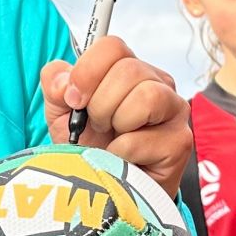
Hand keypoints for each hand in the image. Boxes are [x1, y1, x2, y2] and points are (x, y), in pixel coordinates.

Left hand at [41, 36, 191, 194]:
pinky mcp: (180, 142)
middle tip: (98, 126)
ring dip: (117, 123)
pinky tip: (122, 159)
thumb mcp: (61, 112)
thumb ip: (55, 84)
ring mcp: (175, 110)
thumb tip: (65, 81)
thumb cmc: (89, 146)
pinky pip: (142, 138)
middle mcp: (158, 83)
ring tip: (112, 140)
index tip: (75, 100)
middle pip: (129, 70)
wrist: (106, 190)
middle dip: (100, 104)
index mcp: (130, 68)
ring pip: (146, 96)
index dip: (87, 71)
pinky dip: (120, 152)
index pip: (112, 46)